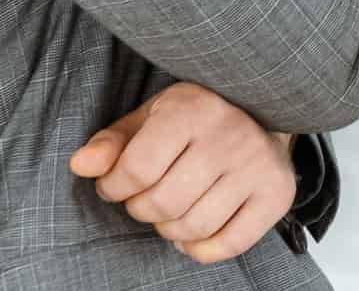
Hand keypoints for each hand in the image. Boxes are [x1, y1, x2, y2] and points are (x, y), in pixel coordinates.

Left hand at [69, 81, 297, 264]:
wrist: (263, 110)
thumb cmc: (195, 118)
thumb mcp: (150, 118)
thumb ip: (113, 142)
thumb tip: (81, 165)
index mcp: (192, 110)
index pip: (136, 169)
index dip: (113, 187)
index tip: (116, 184)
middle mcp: (230, 135)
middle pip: (164, 203)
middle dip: (141, 209)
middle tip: (145, 197)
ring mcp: (258, 165)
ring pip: (194, 227)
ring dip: (169, 229)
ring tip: (170, 210)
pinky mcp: (277, 192)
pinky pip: (230, 244)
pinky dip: (201, 248)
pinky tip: (194, 230)